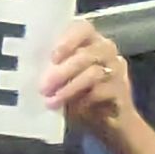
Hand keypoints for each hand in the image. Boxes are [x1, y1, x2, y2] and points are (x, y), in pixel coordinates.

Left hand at [39, 21, 154, 153]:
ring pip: (92, 73)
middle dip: (62, 71)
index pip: (83, 28)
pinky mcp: (121, 91)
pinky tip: (73, 109)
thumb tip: (33, 69)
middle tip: (43, 87)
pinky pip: (100, 92)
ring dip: (69, 88)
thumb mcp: (65, 81)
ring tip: (52, 101)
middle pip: (86, 54)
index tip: (52, 56)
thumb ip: (54, 70)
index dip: (68, 39)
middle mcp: (107, 50)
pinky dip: (83, 101)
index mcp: (91, 41)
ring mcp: (117, 70)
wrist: (111, 125)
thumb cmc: (82, 97)